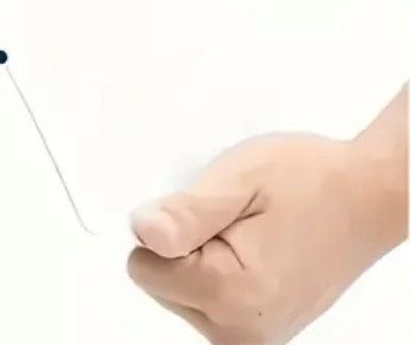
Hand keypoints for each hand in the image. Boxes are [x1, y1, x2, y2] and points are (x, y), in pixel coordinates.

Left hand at [127, 132, 405, 344]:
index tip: (214, 214)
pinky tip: (254, 253)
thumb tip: (141, 232)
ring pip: (180, 294)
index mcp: (230, 295)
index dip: (171, 229)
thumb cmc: (309, 181)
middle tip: (235, 221)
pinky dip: (220, 276)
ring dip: (202, 261)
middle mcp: (242, 332)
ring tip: (249, 234)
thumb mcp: (239, 179)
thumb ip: (185, 212)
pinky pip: (208, 302)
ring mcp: (255, 337)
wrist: (367, 196)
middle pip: (159, 285)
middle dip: (186, 247)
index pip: (142, 265)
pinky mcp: (261, 332)